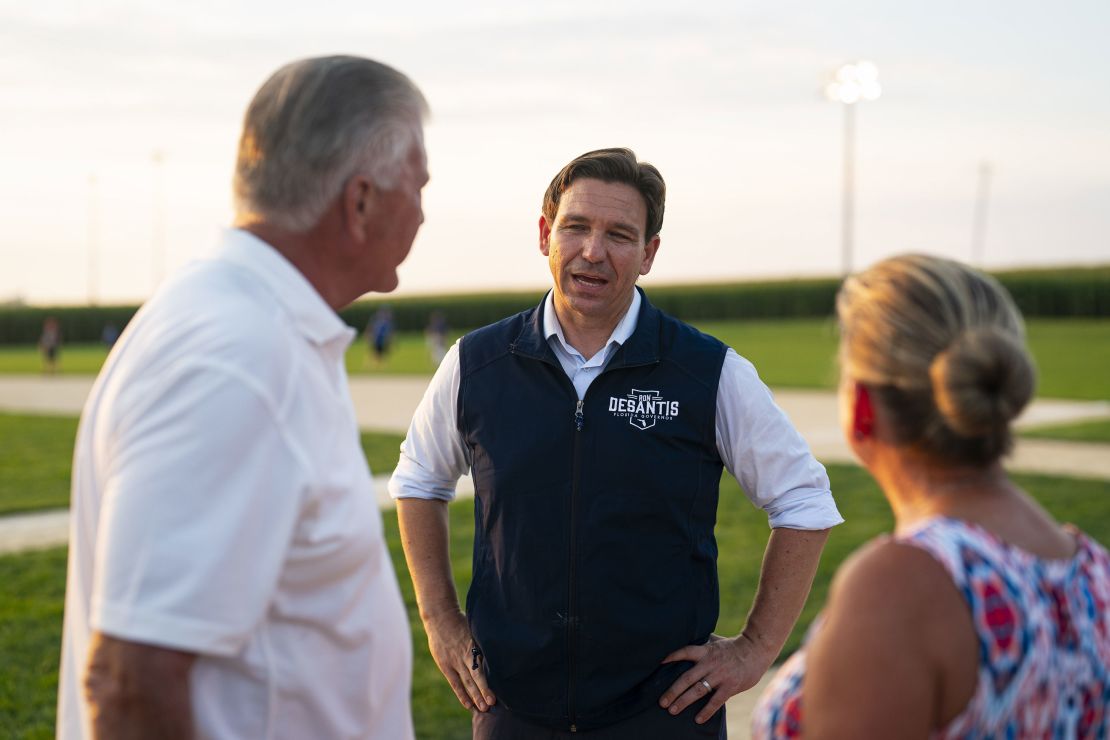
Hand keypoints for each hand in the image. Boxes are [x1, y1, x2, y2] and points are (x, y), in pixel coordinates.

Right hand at [423, 609, 495, 711]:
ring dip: (475, 695)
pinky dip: (461, 694)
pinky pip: (455, 683)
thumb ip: (484, 641)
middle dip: (485, 690)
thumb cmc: (461, 622)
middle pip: (477, 675)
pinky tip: (468, 704)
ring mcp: (454, 661)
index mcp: (475, 645)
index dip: (493, 677)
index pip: (486, 664)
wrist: (440, 617)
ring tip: (484, 708)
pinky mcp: (445, 665)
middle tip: (493, 703)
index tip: (502, 688)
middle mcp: (466, 655)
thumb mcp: (475, 629)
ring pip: (467, 681)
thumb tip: (502, 648)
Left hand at [658, 633, 774, 723]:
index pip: (684, 652)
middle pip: (687, 678)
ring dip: (684, 701)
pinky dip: (706, 711)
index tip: (658, 664)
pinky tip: (698, 719)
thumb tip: (686, 638)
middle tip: (662, 702)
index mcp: (705, 651)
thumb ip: (702, 643)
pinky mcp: (730, 686)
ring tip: (672, 710)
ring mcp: (720, 675)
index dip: (671, 657)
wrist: (756, 650)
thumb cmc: (733, 646)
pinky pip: (716, 701)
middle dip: (673, 691)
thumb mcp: (716, 641)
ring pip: (698, 691)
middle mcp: (710, 663)